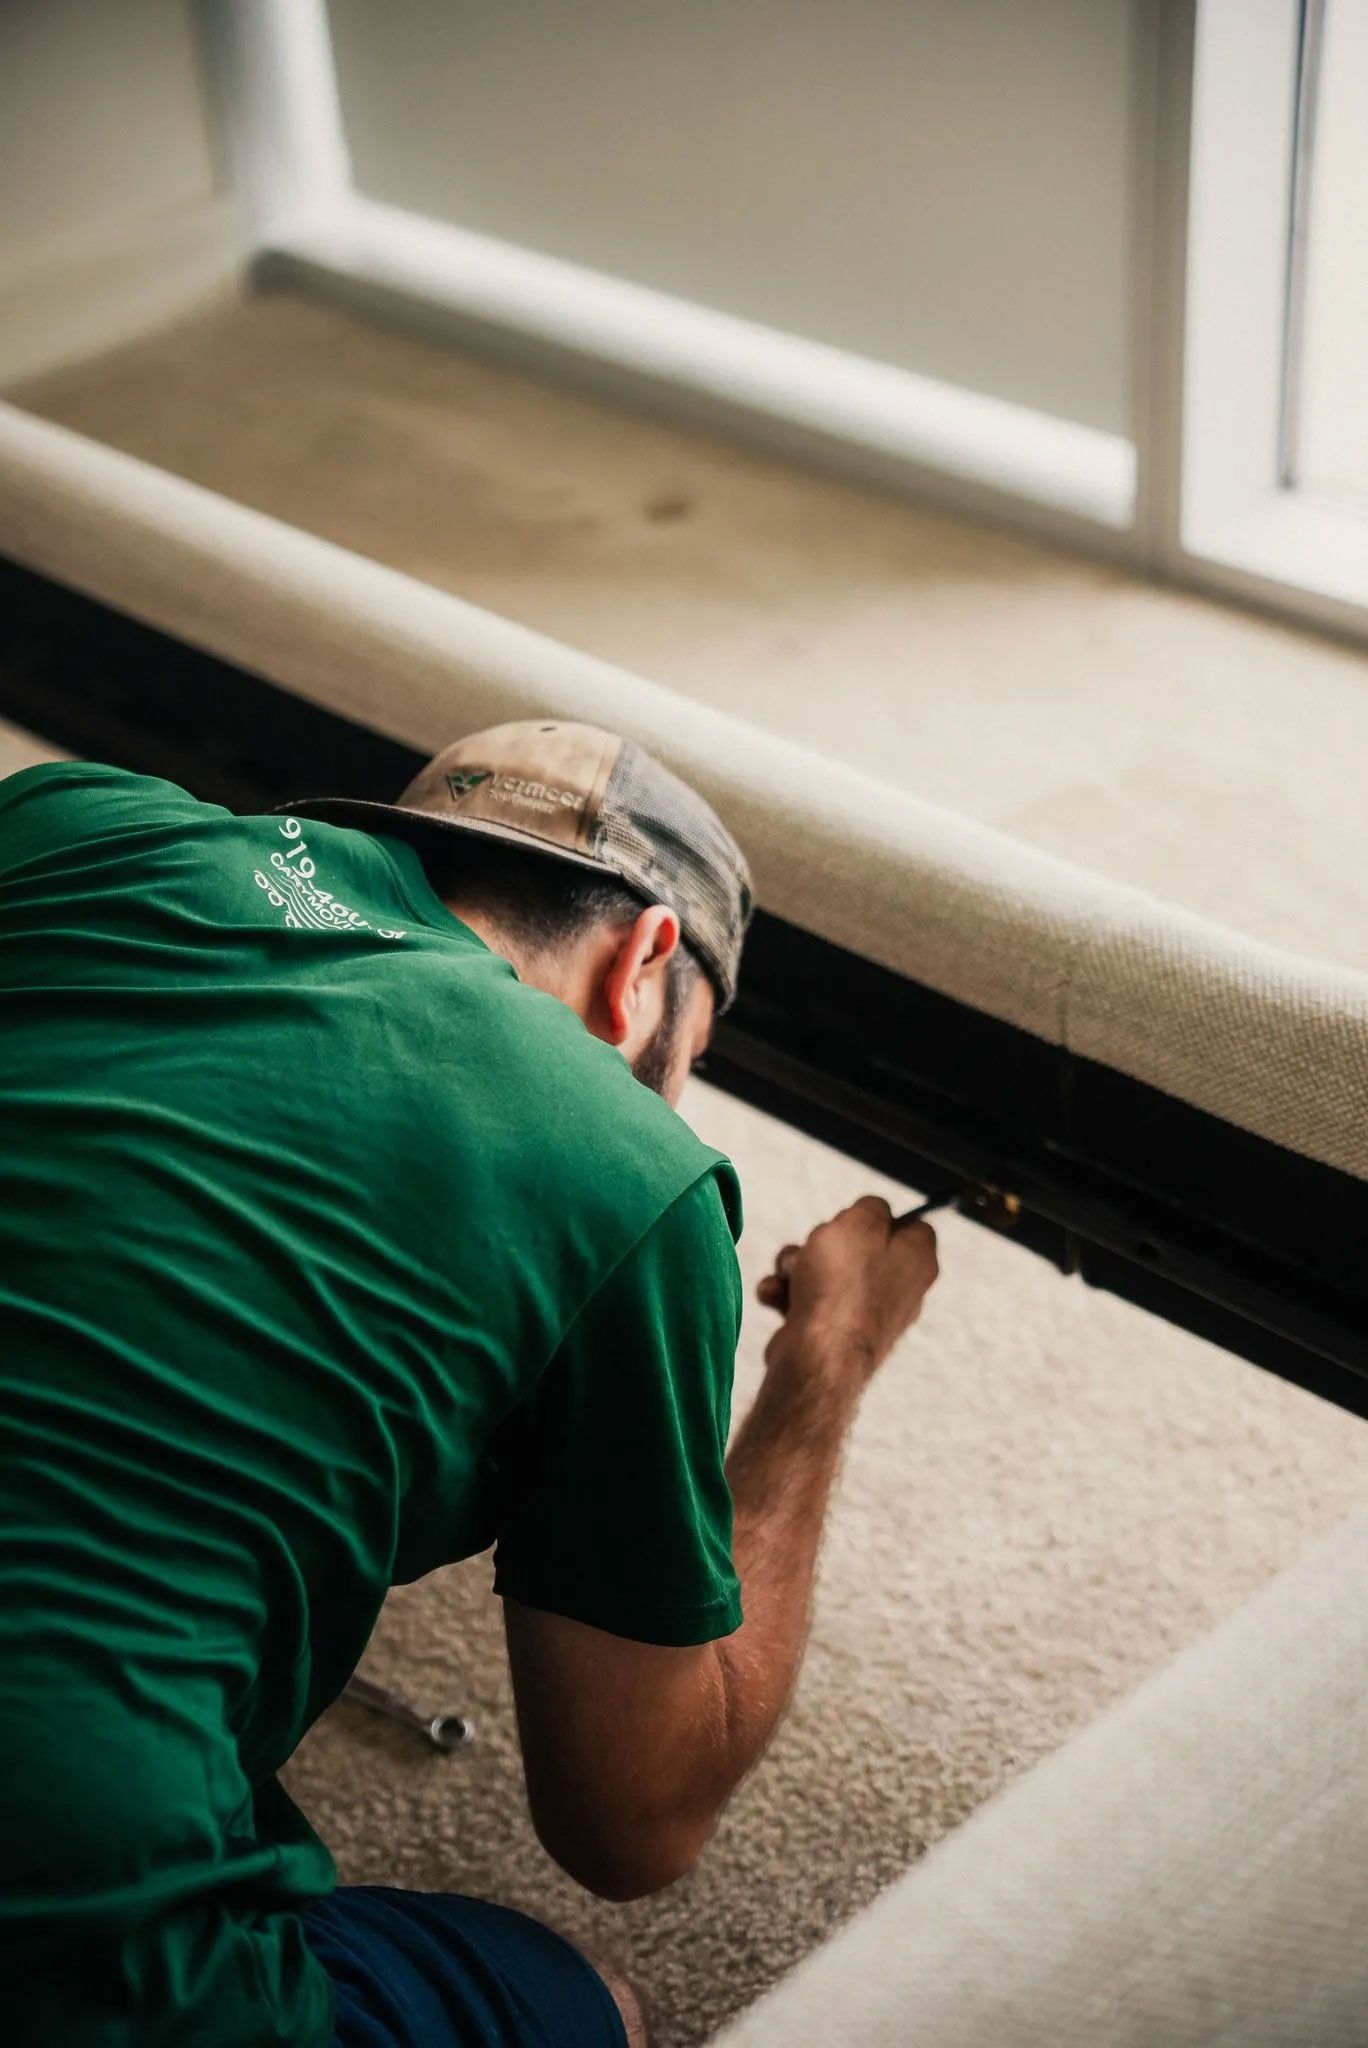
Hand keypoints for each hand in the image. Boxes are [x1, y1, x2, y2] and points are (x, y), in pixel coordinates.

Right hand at [758, 1195, 939, 1383]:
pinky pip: (810, 1302)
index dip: (878, 1216)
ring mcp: (867, 1316)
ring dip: (797, 1267)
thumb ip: (872, 1206)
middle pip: (860, 1248)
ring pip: (827, 1273)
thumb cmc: (842, 1286)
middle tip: (815, 1247)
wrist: (817, 1355)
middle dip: (824, 1242)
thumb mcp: (860, 1221)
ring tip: (788, 1274)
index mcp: (919, 1260)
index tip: (853, 1217)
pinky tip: (774, 1296)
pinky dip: (788, 1296)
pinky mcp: (836, 1335)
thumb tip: (872, 1213)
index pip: (911, 1225)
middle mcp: (900, 1290)